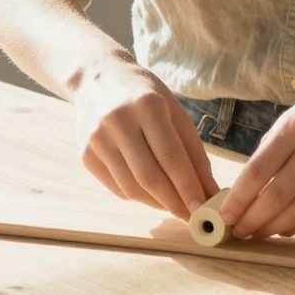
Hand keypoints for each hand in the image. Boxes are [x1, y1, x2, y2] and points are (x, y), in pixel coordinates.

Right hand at [72, 55, 218, 220]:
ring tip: (174, 206)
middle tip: (192, 216)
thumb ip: (193, 152)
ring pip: (131, 187)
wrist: (97, 78)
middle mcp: (118, 122)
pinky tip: (152, 195)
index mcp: (147, 106)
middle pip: (149, 176)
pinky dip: (138, 197)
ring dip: (157, 203)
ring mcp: (97, 140)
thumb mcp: (175, 112)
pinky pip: (116, 187)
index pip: (171, 157)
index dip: (188, 187)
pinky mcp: (85, 155)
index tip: (203, 208)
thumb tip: (209, 190)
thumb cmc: (145, 96)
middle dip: (174, 202)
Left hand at [215, 66, 294, 238]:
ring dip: (274, 228)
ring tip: (259, 233)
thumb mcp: (290, 120)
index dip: (237, 200)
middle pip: (276, 196)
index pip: (256, 173)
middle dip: (252, 220)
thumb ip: (269, 154)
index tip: (224, 216)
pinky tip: (284, 228)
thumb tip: (242, 197)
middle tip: (239, 231)